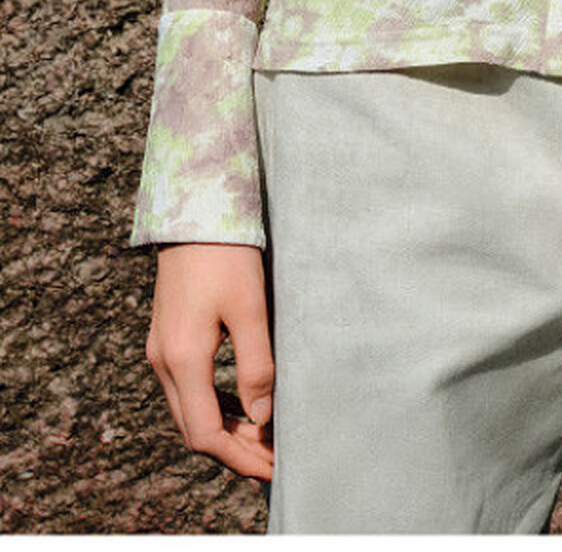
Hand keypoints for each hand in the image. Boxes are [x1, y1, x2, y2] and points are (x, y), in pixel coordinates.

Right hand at [145, 243, 274, 480]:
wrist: (195, 217)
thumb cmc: (228, 259)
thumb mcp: (252, 311)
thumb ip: (258, 366)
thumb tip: (265, 418)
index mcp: (182, 359)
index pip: (206, 433)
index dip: (240, 458)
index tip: (273, 469)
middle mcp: (163, 362)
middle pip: (195, 430)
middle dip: (235, 453)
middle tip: (275, 463)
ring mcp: (162, 352)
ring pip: (190, 413)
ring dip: (226, 434)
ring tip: (266, 444)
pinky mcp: (169, 342)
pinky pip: (189, 392)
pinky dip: (217, 410)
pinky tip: (247, 413)